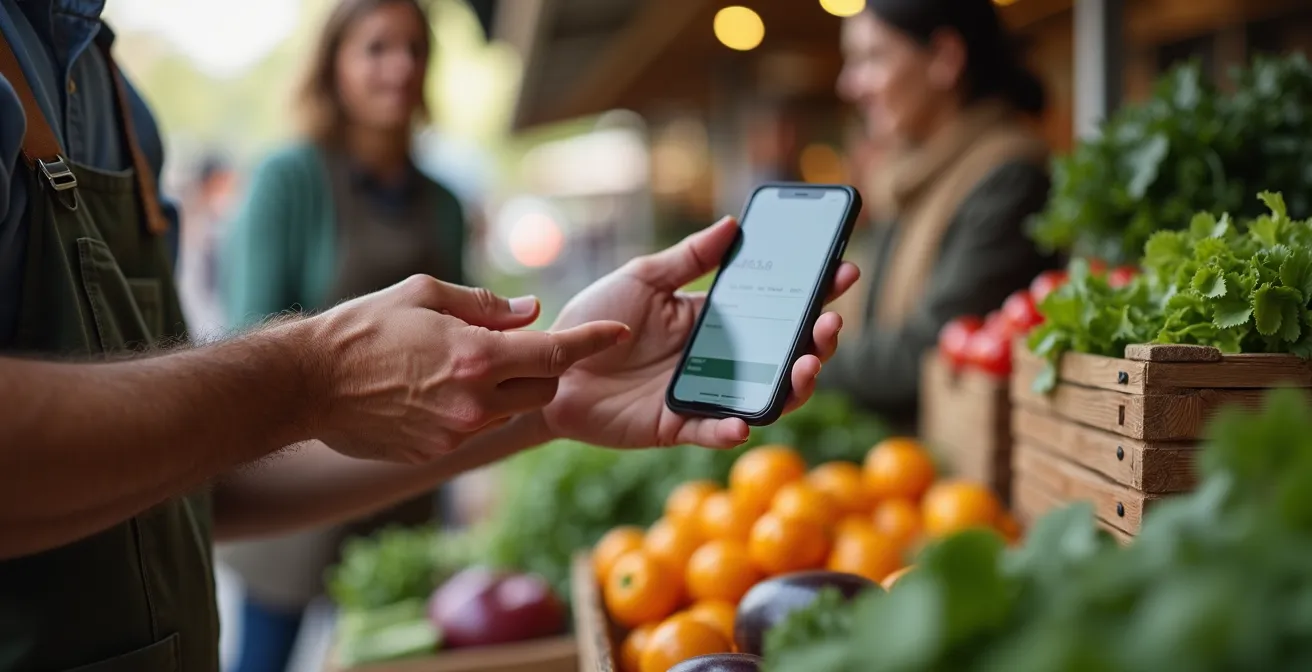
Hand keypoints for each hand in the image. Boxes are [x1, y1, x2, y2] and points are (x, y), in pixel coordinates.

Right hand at [300, 275, 629, 462]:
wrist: (307, 383)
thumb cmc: (365, 327)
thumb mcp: (425, 294)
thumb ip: (485, 305)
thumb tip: (531, 311)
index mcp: (477, 356)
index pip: (555, 353)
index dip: (591, 342)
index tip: (617, 334)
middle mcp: (475, 401)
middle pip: (544, 389)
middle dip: (542, 368)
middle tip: (514, 346)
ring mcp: (457, 432)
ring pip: (511, 411)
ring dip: (507, 390)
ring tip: (463, 367)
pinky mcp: (436, 453)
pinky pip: (476, 429)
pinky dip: (473, 410)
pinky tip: (435, 391)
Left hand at [536, 217, 859, 448]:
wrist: (549, 365)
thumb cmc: (594, 318)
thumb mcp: (642, 277)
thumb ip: (688, 258)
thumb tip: (733, 225)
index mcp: (715, 320)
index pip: (777, 305)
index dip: (814, 291)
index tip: (844, 270)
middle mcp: (719, 359)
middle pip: (785, 354)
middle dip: (818, 340)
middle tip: (831, 323)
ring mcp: (702, 393)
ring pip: (765, 396)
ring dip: (793, 386)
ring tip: (806, 366)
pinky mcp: (676, 425)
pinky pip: (712, 430)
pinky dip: (731, 428)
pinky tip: (744, 421)